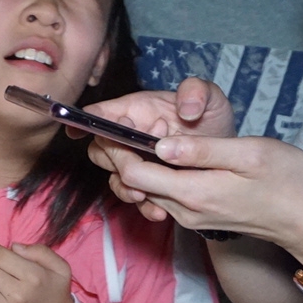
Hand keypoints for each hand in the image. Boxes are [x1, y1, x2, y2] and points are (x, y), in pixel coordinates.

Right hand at [82, 79, 237, 214]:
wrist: (226, 154)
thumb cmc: (212, 117)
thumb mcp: (211, 96)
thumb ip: (197, 92)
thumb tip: (185, 109)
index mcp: (137, 110)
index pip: (102, 114)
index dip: (85, 122)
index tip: (77, 132)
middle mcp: (130, 137)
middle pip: (100, 148)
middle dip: (112, 158)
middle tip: (133, 164)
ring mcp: (137, 162)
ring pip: (114, 176)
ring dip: (124, 186)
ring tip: (143, 194)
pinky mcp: (148, 184)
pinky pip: (135, 196)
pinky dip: (143, 206)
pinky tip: (158, 210)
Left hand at [99, 130, 302, 252]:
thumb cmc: (285, 180)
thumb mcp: (248, 154)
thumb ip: (202, 150)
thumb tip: (161, 144)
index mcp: (193, 193)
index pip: (132, 175)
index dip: (119, 150)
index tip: (116, 125)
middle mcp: (184, 210)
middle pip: (134, 184)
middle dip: (122, 155)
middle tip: (122, 125)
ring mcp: (189, 216)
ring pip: (147, 190)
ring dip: (138, 165)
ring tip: (140, 134)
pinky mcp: (197, 216)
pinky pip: (164, 195)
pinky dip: (156, 175)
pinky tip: (164, 154)